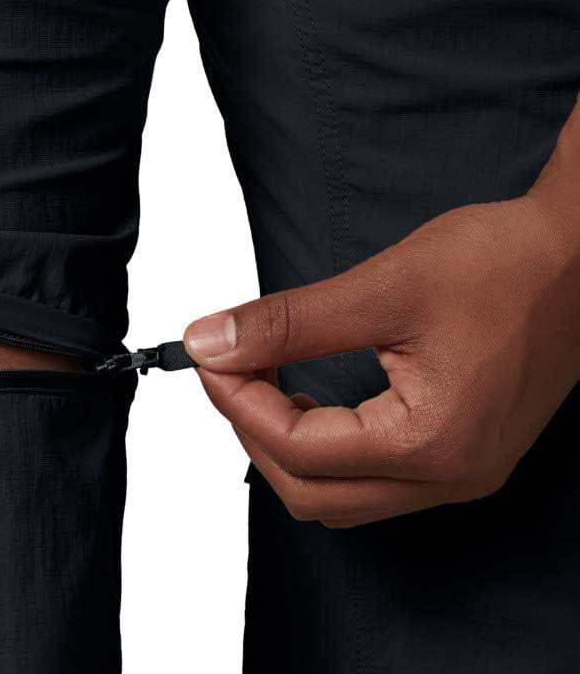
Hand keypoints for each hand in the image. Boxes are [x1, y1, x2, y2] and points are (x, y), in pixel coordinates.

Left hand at [184, 184, 579, 527]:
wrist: (579, 254)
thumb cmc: (500, 264)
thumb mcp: (380, 288)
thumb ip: (288, 324)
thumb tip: (209, 342)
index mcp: (431, 443)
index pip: (299, 451)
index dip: (238, 403)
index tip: (208, 354)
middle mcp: (451, 477)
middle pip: (314, 494)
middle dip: (255, 433)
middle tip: (228, 369)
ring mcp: (462, 472)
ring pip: (344, 496)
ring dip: (290, 446)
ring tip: (263, 380)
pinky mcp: (466, 452)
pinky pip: (377, 478)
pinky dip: (329, 446)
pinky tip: (311, 395)